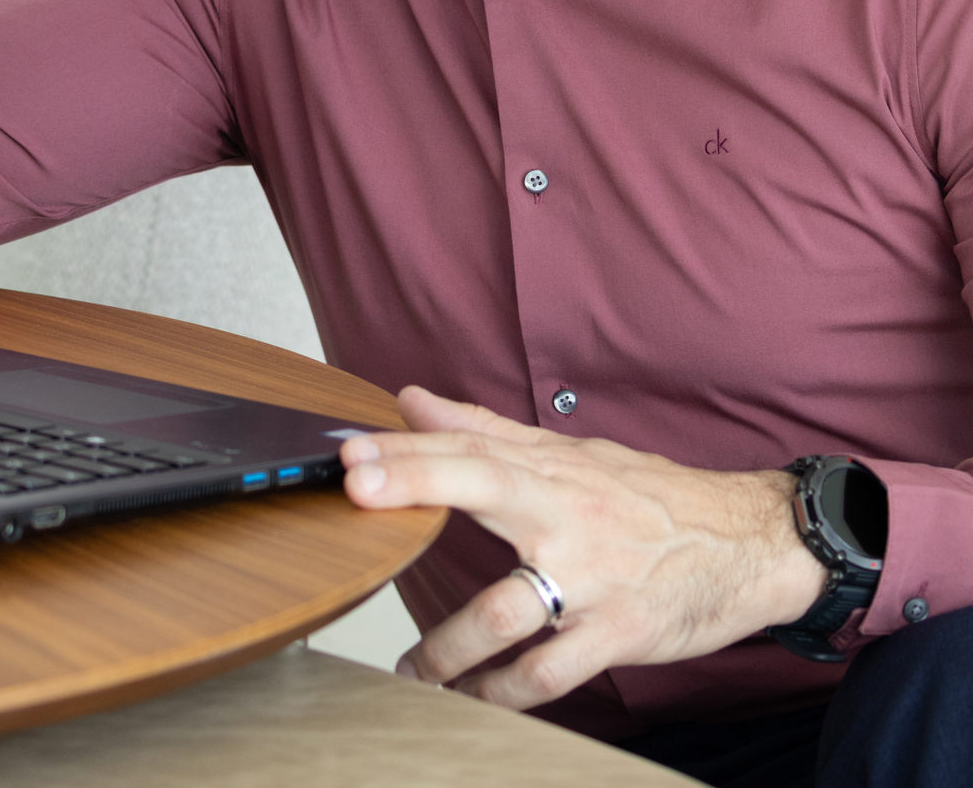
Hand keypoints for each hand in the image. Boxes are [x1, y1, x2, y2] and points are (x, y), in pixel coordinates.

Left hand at [341, 387, 825, 709]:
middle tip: (355, 491)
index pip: (468, 446)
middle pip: (481, 487)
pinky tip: (473, 698)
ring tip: (410, 669)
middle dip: (416, 486)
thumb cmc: (649, 496)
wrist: (749, 542)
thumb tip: (413, 399)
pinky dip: (502, 692)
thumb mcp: (573, 454)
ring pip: (503, 611)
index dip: (407, 446)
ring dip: (444, 647)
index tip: (349, 448)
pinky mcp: (617, 632)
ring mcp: (591, 576)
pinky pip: (547, 672)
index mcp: (552, 468)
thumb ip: (487, 431)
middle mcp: (566, 512)